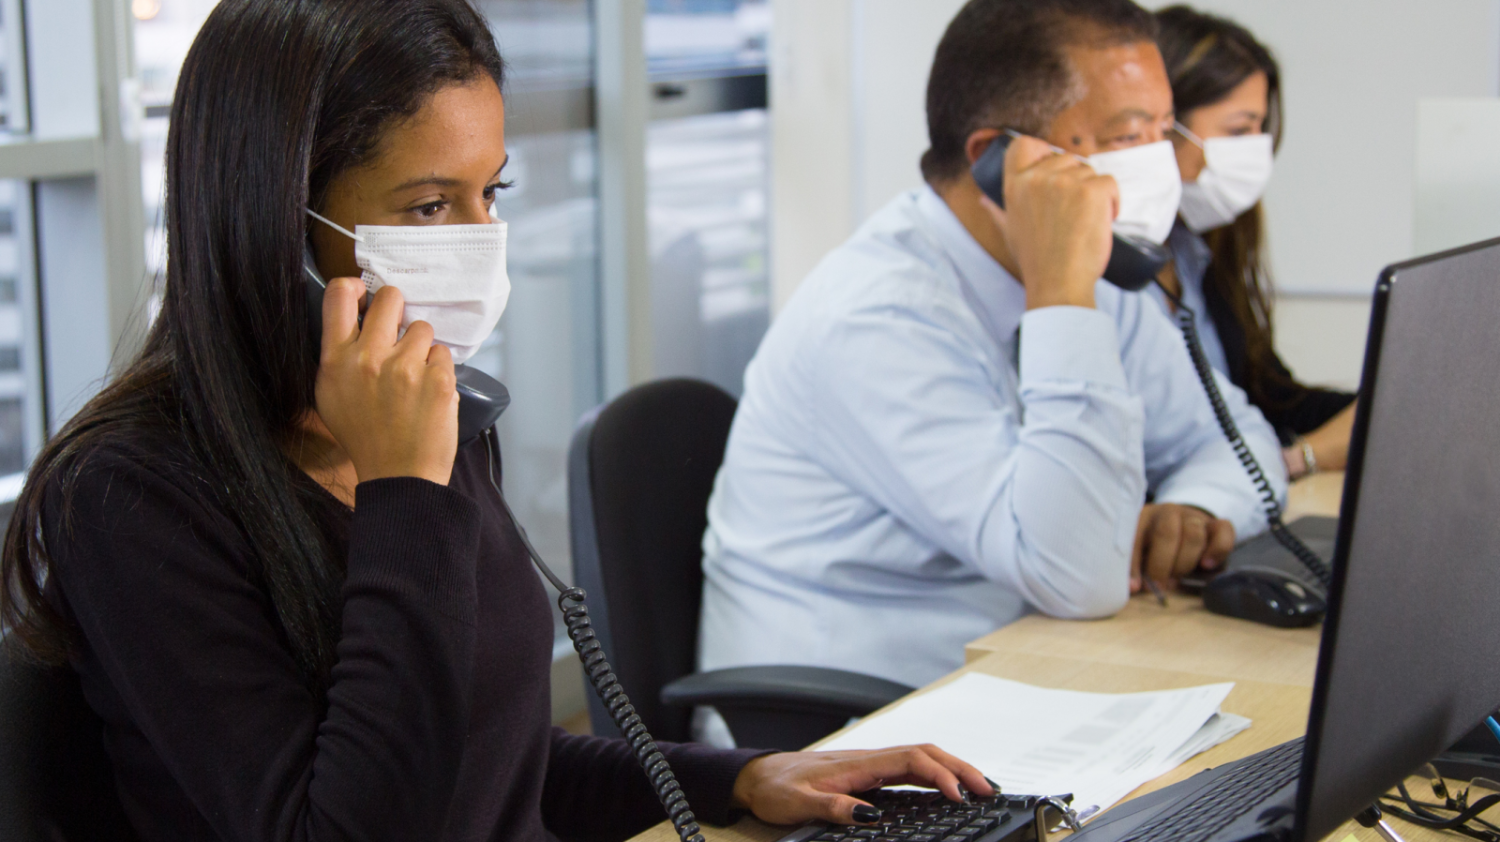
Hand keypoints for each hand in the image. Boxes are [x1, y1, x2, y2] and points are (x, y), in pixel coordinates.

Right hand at [313, 277, 458, 485]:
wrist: (398, 476)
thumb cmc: (365, 437)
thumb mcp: (332, 396)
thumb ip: (340, 356)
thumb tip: (357, 320)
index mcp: (335, 360)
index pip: (339, 295)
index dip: (355, 287)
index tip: (365, 295)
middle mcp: (368, 358)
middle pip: (391, 298)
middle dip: (397, 310)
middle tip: (398, 333)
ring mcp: (405, 367)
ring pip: (421, 328)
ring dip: (420, 347)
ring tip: (413, 378)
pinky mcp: (437, 379)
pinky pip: (442, 353)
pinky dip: (439, 369)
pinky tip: (428, 393)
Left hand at [730, 745, 992, 825]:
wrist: (759, 776)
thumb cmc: (778, 788)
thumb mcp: (800, 803)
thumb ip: (833, 807)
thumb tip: (868, 814)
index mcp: (860, 763)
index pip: (911, 759)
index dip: (939, 775)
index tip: (959, 796)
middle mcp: (871, 759)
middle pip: (927, 754)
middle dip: (960, 768)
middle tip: (989, 790)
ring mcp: (873, 766)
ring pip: (922, 760)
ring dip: (953, 770)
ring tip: (981, 789)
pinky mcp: (870, 775)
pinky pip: (911, 771)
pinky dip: (936, 778)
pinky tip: (948, 792)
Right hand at [984, 135, 1117, 310]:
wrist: (1058, 284)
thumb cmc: (1035, 261)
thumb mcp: (1009, 231)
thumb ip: (998, 211)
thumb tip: (983, 200)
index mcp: (1015, 185)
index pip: (1024, 145)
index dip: (1042, 151)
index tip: (1052, 169)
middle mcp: (1037, 178)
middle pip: (1066, 158)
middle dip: (1075, 180)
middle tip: (1072, 211)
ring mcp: (1065, 183)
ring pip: (1089, 171)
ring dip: (1094, 193)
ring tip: (1085, 221)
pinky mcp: (1091, 192)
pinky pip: (1109, 183)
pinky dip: (1112, 201)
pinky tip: (1103, 221)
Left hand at [1131, 503, 1234, 592]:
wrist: (1186, 531)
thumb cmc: (1157, 549)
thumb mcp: (1143, 555)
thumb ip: (1138, 567)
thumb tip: (1134, 588)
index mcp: (1144, 517)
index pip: (1135, 536)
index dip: (1134, 564)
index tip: (1134, 587)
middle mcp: (1168, 512)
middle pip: (1166, 533)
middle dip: (1161, 565)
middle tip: (1160, 587)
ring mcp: (1194, 516)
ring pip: (1193, 534)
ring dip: (1184, 562)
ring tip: (1176, 580)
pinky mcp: (1216, 524)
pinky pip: (1223, 532)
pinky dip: (1216, 550)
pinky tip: (1206, 565)